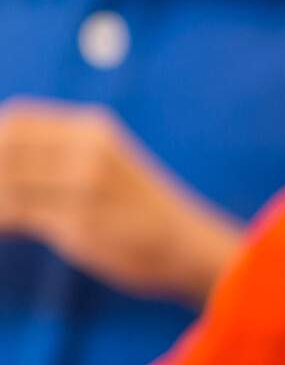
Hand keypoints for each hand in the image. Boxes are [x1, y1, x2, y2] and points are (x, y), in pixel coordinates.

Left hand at [0, 99, 241, 302]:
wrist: (186, 244)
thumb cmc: (138, 208)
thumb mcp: (103, 163)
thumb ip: (58, 155)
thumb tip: (2, 160)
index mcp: (92, 128)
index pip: (17, 120)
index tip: (1, 168)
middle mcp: (87, 149)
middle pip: (5, 149)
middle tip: (2, 197)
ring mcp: (84, 183)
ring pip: (5, 182)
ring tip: (5, 218)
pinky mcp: (78, 219)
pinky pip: (14, 214)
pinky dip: (0, 222)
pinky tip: (6, 231)